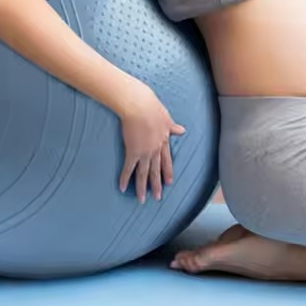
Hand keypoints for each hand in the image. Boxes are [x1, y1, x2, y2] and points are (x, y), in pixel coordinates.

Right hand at [117, 84, 185, 203]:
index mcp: (164, 140)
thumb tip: (183, 130)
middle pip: (156, 170)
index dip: (167, 171)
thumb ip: (173, 126)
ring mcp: (144, 152)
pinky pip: (128, 168)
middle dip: (157, 185)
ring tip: (142, 200)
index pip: (166, 160)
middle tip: (157, 197)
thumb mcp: (166, 117)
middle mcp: (155, 149)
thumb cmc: (151, 106)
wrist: (139, 105)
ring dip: (143, 187)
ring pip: (144, 173)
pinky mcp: (132, 152)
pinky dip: (125, 179)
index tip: (169, 182)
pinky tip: (122, 188)